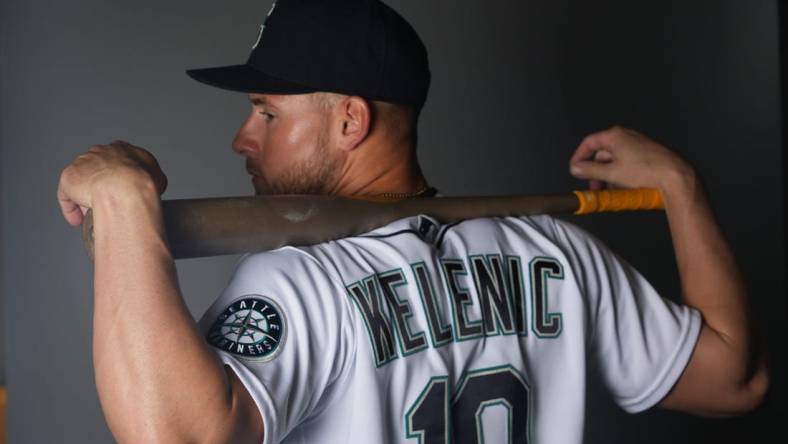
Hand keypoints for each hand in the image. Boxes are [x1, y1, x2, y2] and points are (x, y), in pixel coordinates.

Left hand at [57, 141, 167, 225]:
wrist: (126, 186)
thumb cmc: (144, 182)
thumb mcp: (158, 176)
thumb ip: (152, 177)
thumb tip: (153, 185)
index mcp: (121, 149)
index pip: (117, 160)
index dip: (118, 177)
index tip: (120, 189)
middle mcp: (100, 152)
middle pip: (96, 169)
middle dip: (99, 185)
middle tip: (105, 203)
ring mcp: (82, 163)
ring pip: (81, 181)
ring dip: (85, 197)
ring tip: (92, 213)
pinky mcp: (69, 177)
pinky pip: (66, 194)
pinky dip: (71, 207)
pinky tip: (77, 219)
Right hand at [569, 126, 693, 190]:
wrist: (674, 175)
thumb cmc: (647, 170)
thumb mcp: (612, 173)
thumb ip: (590, 170)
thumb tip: (576, 168)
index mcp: (615, 136)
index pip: (589, 143)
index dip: (579, 156)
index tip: (575, 168)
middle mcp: (626, 136)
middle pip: (602, 153)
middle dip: (596, 171)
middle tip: (593, 185)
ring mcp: (637, 144)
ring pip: (614, 160)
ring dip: (608, 175)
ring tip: (609, 189)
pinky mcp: (645, 154)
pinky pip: (626, 162)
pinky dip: (620, 174)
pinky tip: (622, 186)